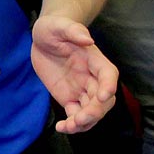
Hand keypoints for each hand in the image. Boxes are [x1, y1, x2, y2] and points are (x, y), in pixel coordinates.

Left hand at [29, 16, 118, 132]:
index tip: (104, 96)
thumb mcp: (59, 26)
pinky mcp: (70, 98)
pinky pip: (76, 115)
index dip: (109, 86)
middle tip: (80, 119)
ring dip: (85, 123)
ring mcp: (82, 89)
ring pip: (92, 111)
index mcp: (95, 60)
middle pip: (103, 99)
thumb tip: (87, 39)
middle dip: (95, 111)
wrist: (43, 38)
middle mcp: (92, 77)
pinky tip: (62, 127)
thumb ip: (73, 30)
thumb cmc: (54, 28)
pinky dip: (72, 125)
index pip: (109, 75)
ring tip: (68, 127)